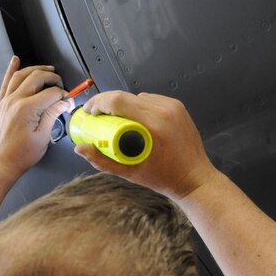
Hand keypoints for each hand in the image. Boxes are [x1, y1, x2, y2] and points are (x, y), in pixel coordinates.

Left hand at [0, 56, 71, 180]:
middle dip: (52, 78)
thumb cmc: (20, 155)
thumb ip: (52, 115)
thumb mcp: (43, 136)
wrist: (2, 163)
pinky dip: (11, 70)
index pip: (51, 93)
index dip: (63, 95)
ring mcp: (6, 101)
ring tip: (47, 69)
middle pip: (37, 78)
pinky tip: (15, 61)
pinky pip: (6, 82)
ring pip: (21, 75)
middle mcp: (14, 101)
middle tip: (61, 84)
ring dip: (35, 69)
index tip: (68, 101)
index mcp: (27, 109)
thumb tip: (63, 102)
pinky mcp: (1, 104)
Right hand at [75, 91, 218, 199]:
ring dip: (123, 105)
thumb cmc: (165, 178)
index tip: (90, 113)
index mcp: (154, 125)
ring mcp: (173, 107)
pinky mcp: (178, 107)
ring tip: (115, 120)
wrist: (194, 179)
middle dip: (106, 103)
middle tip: (96, 116)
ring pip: (138, 96)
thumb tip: (80, 149)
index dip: (99, 103)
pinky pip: (151, 99)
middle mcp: (165, 111)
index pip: (119, 101)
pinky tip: (134, 119)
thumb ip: (102, 161)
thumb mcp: (130, 173)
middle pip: (126, 96)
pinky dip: (138, 106)